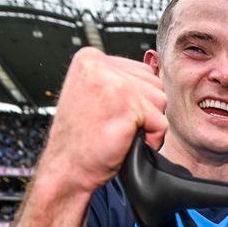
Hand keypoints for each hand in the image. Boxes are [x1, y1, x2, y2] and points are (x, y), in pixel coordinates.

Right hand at [35, 47, 168, 194]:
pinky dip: (152, 139)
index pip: (141, 71)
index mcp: (90, 58)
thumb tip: (153, 74)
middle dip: (145, 110)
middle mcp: (100, 64)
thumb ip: (119, 80)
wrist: (66, 167)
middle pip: (154, 83)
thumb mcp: (96, 96)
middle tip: (117, 126)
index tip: (113, 114)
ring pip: (160, 100)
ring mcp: (114, 83)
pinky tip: (127, 142)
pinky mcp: (126, 104)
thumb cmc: (81, 139)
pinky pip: (161, 122)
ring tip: (121, 133)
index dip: (137, 99)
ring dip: (148, 124)